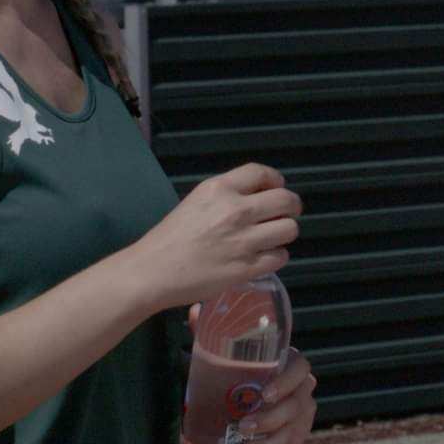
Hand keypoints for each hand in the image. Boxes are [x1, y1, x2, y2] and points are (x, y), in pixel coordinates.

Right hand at [130, 163, 302, 311]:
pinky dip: (276, 257)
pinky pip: (281, 257)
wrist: (152, 271)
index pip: (262, 173)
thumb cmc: (170, 237)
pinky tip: (263, 258)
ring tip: (272, 238)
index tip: (276, 188)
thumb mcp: (197, 200)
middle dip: (291, 207)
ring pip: (289, 229)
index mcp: (220, 189)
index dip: (275, 180)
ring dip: (284, 233)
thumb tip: (259, 197)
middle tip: (285, 215)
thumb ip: (228, 195)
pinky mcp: (247, 267)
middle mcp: (236, 210)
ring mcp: (244, 240)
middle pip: (286, 200)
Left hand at [183, 308, 318, 443]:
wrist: (251, 390)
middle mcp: (301, 388)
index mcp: (289, 363)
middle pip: (298, 405)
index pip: (301, 368)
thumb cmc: (238, 367)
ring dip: (272, 443)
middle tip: (243, 427)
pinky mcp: (295, 434)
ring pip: (295, 429)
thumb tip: (196, 309)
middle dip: (271, 420)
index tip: (264, 395)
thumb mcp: (224, 350)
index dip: (287, 382)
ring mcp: (301, 413)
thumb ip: (212, 331)